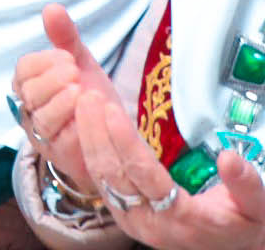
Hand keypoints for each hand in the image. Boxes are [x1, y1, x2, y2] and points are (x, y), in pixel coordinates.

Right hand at [13, 4, 117, 192]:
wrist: (115, 135)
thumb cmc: (92, 97)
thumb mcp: (81, 63)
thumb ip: (65, 37)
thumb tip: (52, 7)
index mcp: (32, 84)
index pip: (24, 69)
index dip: (43, 62)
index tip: (67, 57)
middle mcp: (31, 109)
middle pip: (27, 92)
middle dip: (51, 79)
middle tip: (75, 73)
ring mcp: (43, 133)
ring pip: (40, 116)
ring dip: (59, 100)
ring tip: (80, 91)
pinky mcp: (59, 153)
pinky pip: (59, 138)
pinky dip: (71, 122)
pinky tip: (86, 112)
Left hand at [78, 82, 264, 246]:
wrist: (230, 248)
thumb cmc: (242, 223)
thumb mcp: (255, 207)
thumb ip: (245, 184)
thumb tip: (229, 158)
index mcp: (181, 219)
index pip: (143, 175)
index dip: (124, 141)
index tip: (111, 109)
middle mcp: (149, 223)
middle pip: (113, 174)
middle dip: (97, 132)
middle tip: (89, 96)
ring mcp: (132, 221)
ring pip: (101, 177)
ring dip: (89, 138)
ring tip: (84, 103)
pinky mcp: (124, 214)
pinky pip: (100, 180)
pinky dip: (90, 151)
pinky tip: (87, 125)